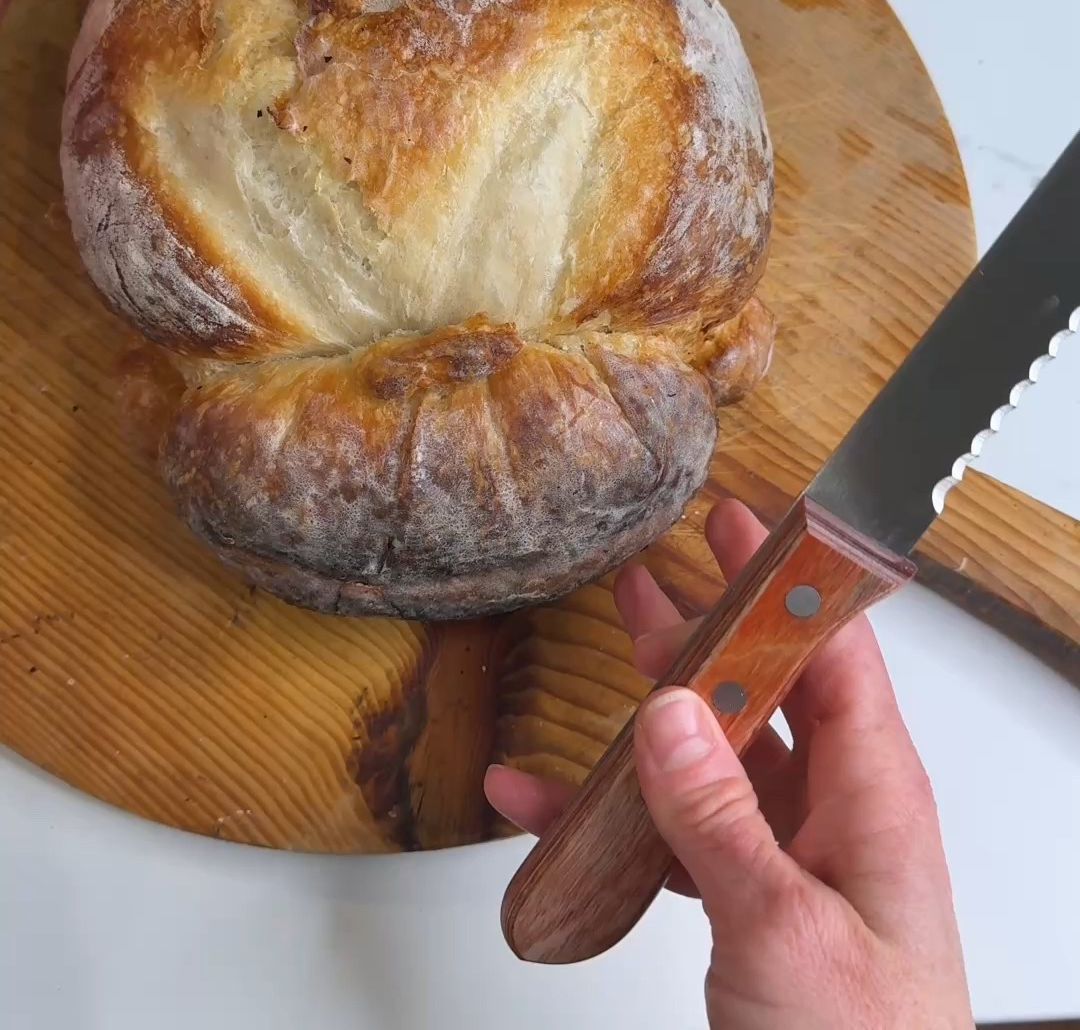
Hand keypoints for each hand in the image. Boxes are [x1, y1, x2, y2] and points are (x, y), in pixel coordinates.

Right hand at [486, 501, 973, 1029]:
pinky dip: (610, 820)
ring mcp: (793, 864)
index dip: (787, 582)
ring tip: (606, 653)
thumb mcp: (784, 927)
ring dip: (650, 719)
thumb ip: (720, 816)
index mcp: (874, 798)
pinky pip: (676, 841)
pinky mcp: (752, 912)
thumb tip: (670, 709)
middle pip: (768, 693)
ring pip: (715, 761)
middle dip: (709, 631)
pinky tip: (543, 804)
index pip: (835, 654)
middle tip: (657, 573)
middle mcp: (838, 818)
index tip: (740, 520)